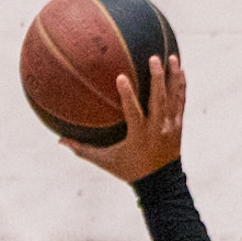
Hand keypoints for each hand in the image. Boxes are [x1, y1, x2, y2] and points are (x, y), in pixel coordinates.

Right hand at [60, 54, 184, 183]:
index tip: (121, 77)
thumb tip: (60, 140)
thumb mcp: (105, 162)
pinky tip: (181, 71)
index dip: (127, 95)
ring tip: (172, 57)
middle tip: (154, 58)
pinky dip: (181, 86)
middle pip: (159, 100)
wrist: (161, 184)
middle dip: (157, 78)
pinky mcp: (178, 125)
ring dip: (173, 77)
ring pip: (173, 98)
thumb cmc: (130, 170)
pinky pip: (181, 102)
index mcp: (139, 135)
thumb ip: (83, 150)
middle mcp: (157, 128)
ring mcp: (170, 126)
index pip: (133, 112)